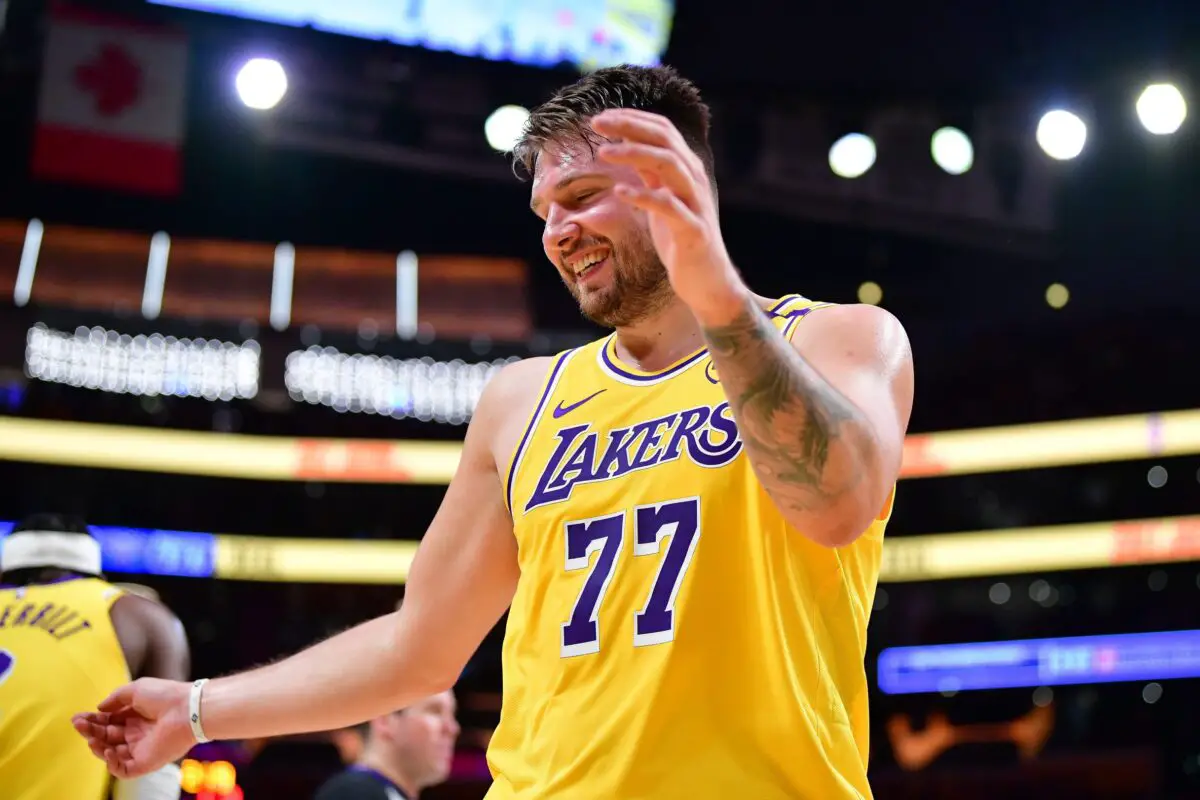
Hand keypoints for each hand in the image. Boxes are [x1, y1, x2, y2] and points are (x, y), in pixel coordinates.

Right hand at [72, 678, 195, 778]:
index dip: (92, 720)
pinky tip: (108, 749)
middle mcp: (137, 734)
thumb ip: (115, 699)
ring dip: (97, 746)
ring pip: (111, 754)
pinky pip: (123, 770)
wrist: (187, 709)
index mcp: (136, 717)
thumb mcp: (136, 690)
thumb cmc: (165, 696)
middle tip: (78, 724)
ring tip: (91, 737)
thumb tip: (99, 708)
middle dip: (90, 731)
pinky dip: (111, 763)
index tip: (77, 717)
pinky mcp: (146, 763)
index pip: (108, 722)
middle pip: (106, 737)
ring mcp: (141, 750)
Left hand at [591, 108, 746, 322]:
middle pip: (665, 139)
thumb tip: (628, 145)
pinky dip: (644, 195)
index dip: (632, 119)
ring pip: (669, 164)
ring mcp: (695, 203)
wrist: (706, 280)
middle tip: (597, 123)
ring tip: (603, 152)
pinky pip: (668, 206)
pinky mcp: (693, 230)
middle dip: (630, 126)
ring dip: (634, 154)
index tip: (601, 118)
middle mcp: (693, 179)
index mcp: (686, 169)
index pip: (662, 129)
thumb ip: (651, 173)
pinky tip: (620, 192)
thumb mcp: (661, 199)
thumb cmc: (680, 239)